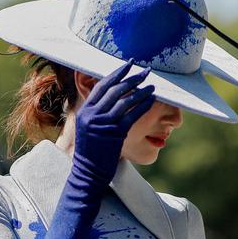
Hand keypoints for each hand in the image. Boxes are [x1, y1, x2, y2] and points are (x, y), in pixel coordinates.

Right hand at [71, 58, 155, 187]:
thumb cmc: (90, 152)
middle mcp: (92, 115)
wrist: (87, 173)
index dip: (117, 74)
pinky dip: (142, 105)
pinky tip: (151, 99)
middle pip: (115, 90)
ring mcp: (104, 124)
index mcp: (85, 111)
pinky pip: (132, 115)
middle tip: (146, 71)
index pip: (102, 86)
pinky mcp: (115, 134)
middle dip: (132, 78)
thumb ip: (97, 113)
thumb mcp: (88, 129)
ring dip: (141, 91)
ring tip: (152, 85)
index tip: (129, 65)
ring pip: (125, 101)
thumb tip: (114, 99)